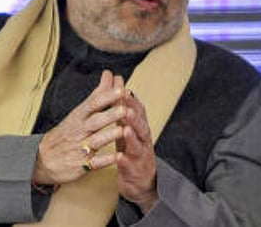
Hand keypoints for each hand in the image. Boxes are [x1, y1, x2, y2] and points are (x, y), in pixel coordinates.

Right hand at [32, 71, 126, 184]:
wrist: (40, 159)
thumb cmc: (66, 133)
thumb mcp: (79, 112)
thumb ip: (97, 95)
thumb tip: (109, 75)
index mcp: (79, 117)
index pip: (93, 104)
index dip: (107, 97)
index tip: (121, 89)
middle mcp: (80, 131)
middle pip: (95, 121)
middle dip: (110, 115)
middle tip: (125, 109)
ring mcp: (80, 148)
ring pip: (96, 141)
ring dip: (109, 136)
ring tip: (123, 130)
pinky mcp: (81, 165)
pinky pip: (94, 163)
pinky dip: (105, 160)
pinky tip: (117, 157)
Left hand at [116, 91, 158, 212]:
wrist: (142, 181)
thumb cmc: (132, 149)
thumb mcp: (128, 127)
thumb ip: (122, 106)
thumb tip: (117, 79)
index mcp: (140, 128)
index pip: (138, 111)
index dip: (131, 99)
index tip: (122, 87)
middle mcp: (143, 139)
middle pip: (141, 125)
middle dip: (134, 114)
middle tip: (125, 104)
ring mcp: (141, 155)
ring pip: (138, 144)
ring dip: (132, 137)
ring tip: (125, 129)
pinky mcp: (135, 171)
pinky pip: (130, 166)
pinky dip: (124, 161)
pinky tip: (118, 157)